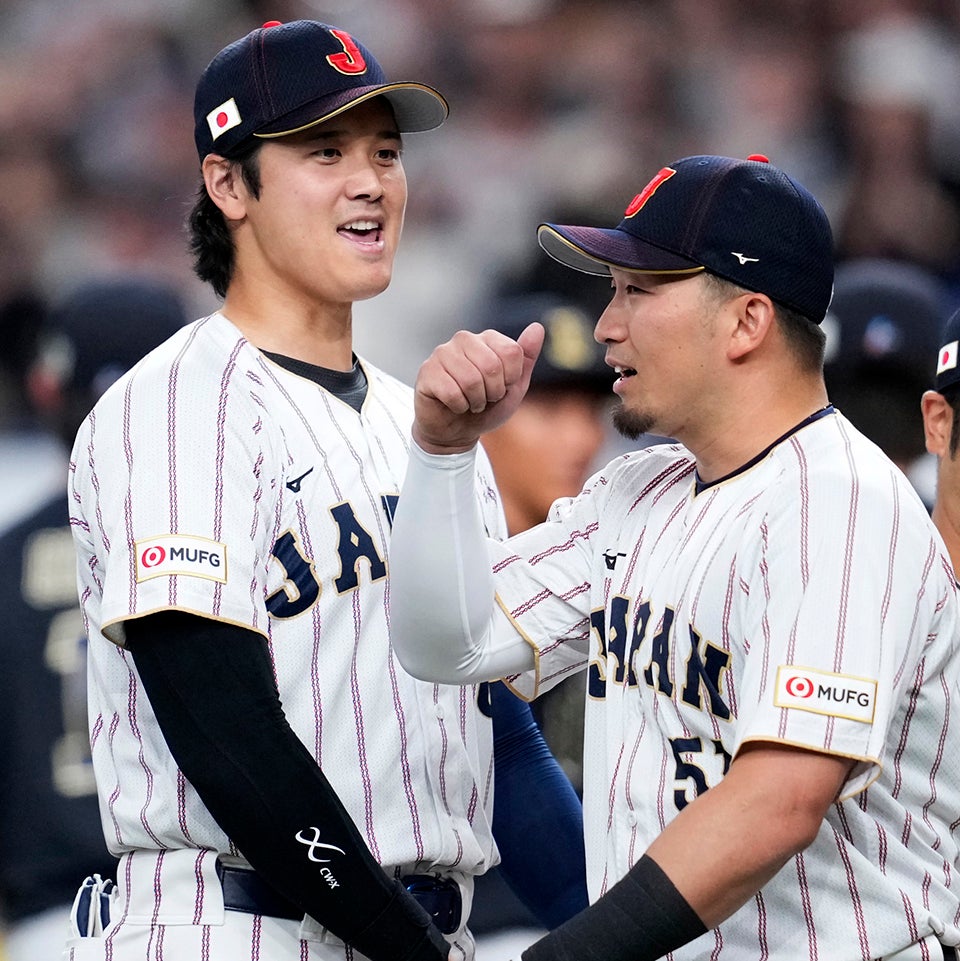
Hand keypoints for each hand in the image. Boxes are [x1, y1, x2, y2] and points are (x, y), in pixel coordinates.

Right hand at [412, 322, 544, 453]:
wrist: (456, 432)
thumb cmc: (486, 407)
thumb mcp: (513, 386)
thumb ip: (525, 357)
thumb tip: (537, 327)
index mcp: (487, 338)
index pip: (512, 352)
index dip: (510, 379)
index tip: (501, 388)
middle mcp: (464, 339)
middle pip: (492, 366)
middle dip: (493, 392)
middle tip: (484, 399)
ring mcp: (442, 353)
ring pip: (471, 380)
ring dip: (475, 401)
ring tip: (470, 402)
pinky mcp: (427, 372)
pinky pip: (451, 392)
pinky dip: (458, 406)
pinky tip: (454, 405)